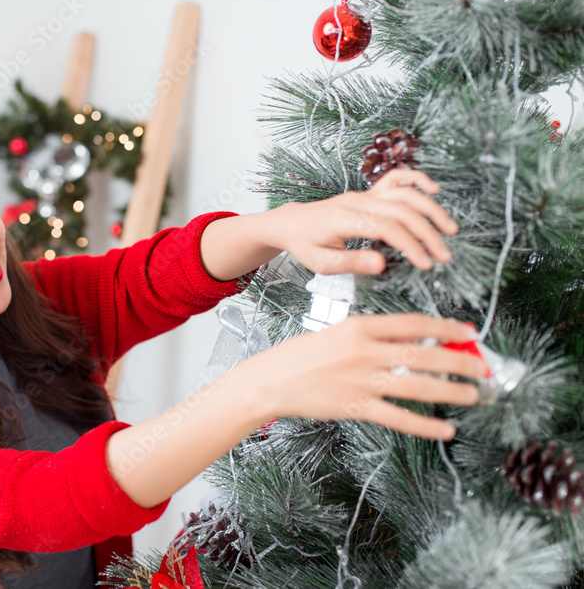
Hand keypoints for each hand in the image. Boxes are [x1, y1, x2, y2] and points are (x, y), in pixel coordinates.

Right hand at [233, 314, 486, 439]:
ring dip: (451, 391)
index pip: (414, 324)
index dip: (446, 329)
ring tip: (473, 395)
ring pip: (418, 385)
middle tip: (482, 368)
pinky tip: (445, 428)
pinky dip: (426, 425)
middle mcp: (364, 351)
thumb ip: (372, 337)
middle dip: (459, 362)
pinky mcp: (356, 406)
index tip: (467, 333)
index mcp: (359, 327)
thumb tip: (414, 342)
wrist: (269, 380)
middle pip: (424, 354)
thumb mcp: (336, 333)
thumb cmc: (300, 356)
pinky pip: (399, 417)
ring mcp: (361, 380)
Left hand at [265, 169, 458, 273]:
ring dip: (431, 209)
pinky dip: (416, 179)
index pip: (387, 229)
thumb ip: (351, 262)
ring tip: (449, 229)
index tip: (426, 264)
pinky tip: (433, 189)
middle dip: (427, 233)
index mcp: (345, 219)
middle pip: (402, 211)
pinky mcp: (368, 193)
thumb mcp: (322, 262)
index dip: (411, 246)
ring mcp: (364, 194)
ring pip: (404, 193)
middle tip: (444, 255)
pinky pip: (396, 179)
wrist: (291, 222)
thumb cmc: (305, 244)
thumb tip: (380, 264)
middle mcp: (357, 201)